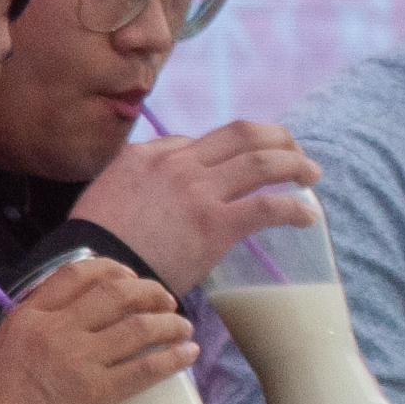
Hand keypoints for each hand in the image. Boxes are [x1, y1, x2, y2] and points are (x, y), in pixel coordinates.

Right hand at [0, 257, 195, 403]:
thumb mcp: (4, 344)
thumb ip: (36, 321)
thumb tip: (73, 308)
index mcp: (28, 316)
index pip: (76, 274)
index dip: (112, 268)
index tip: (130, 277)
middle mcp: (54, 331)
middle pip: (115, 293)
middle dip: (148, 291)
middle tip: (164, 299)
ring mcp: (77, 361)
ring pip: (138, 327)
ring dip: (169, 322)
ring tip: (182, 325)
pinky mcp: (97, 394)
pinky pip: (145, 369)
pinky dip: (173, 357)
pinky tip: (188, 353)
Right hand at [70, 120, 321, 293]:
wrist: (96, 269)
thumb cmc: (94, 243)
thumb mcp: (101, 195)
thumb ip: (130, 182)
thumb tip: (154, 189)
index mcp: (144, 155)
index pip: (196, 140)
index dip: (223, 150)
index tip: (236, 164)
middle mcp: (175, 164)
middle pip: (240, 134)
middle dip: (275, 137)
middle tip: (292, 149)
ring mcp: (197, 191)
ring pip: (262, 162)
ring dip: (294, 163)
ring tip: (310, 174)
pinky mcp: (214, 224)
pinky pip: (267, 207)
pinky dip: (294, 208)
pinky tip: (307, 216)